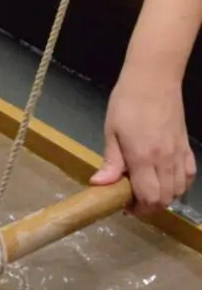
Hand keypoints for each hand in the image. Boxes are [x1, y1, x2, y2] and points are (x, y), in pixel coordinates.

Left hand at [90, 69, 195, 215]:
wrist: (154, 80)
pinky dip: (180, 185)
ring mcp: (179, 154)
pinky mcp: (187, 147)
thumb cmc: (126, 103)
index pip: (149, 197)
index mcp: (143, 157)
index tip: (125, 206)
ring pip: (179, 190)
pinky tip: (166, 181)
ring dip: (164, 197)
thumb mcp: (111, 131)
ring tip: (146, 190)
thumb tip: (100, 185)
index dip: (139, 209)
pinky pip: (189, 175)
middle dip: (149, 206)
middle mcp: (165, 160)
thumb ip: (111, 161)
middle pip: (166, 198)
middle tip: (133, 200)